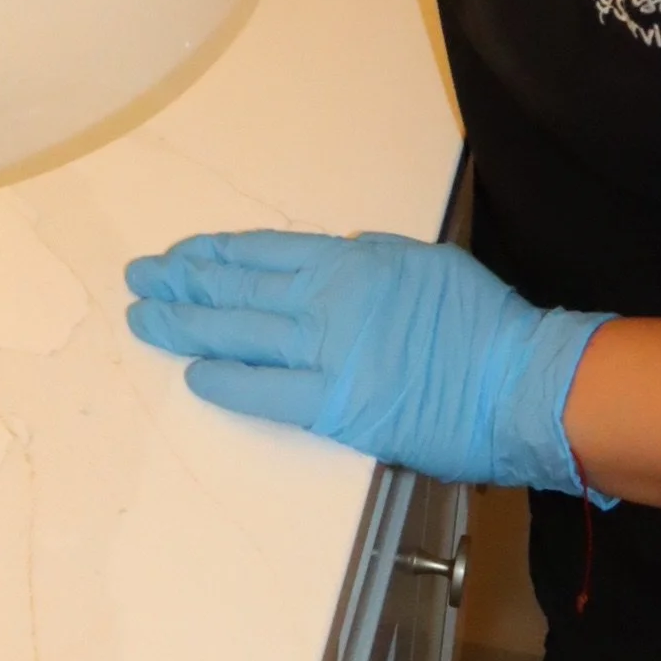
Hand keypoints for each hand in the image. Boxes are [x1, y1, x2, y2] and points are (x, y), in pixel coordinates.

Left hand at [125, 228, 616, 497]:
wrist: (518, 382)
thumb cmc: (482, 323)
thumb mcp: (422, 264)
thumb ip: (369, 264)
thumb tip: (333, 265)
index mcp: (351, 262)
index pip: (266, 254)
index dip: (218, 255)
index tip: (183, 255)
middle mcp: (329, 301)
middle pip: (239, 289)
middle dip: (184, 284)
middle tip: (141, 280)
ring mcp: (329, 354)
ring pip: (240, 334)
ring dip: (187, 327)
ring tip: (147, 319)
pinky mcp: (337, 406)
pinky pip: (268, 391)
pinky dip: (228, 381)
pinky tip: (195, 373)